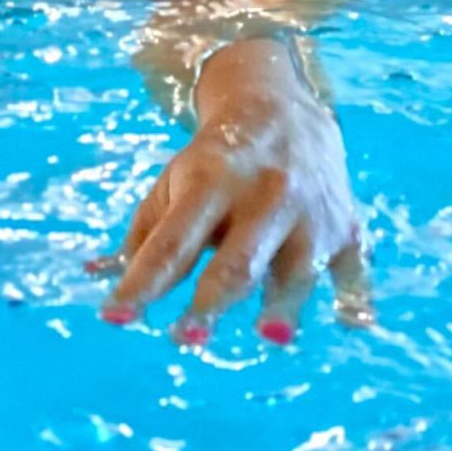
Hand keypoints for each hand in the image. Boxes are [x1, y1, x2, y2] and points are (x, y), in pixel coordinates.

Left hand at [96, 59, 371, 344]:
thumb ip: (143, 235)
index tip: (114, 319)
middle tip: (185, 340)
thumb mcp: (174, 182)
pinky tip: (353, 323)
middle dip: (212, 300)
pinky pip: (354, 266)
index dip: (143, 282)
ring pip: (297, 266)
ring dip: (284, 303)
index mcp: (212, 181)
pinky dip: (355, 295)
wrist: (283, 109)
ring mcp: (311, 213)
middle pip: (237, 259)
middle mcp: (263, 195)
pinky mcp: (347, 227)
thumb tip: (96, 278)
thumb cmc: (216, 161)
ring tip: (270, 336)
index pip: (173, 242)